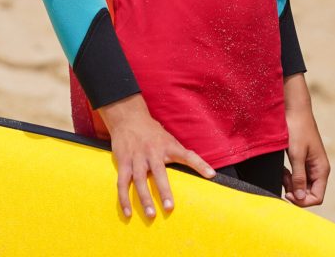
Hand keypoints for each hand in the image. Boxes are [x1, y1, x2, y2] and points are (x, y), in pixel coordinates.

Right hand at [98, 94, 214, 217]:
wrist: (128, 119)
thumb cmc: (153, 133)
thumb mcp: (169, 139)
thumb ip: (179, 154)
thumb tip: (199, 169)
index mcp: (168, 146)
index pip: (188, 155)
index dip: (200, 164)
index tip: (211, 175)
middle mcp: (153, 152)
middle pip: (159, 172)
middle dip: (164, 190)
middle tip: (169, 207)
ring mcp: (137, 157)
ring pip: (139, 180)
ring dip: (144, 198)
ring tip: (151, 215)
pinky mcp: (123, 162)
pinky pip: (122, 183)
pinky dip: (124, 199)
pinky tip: (128, 212)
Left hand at [282, 73, 328, 205]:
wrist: (295, 110)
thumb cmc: (298, 129)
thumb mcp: (296, 154)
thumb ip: (299, 177)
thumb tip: (301, 198)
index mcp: (321, 169)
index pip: (317, 197)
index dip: (302, 201)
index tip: (287, 194)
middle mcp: (318, 169)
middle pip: (309, 194)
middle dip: (295, 193)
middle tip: (283, 182)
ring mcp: (311, 166)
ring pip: (302, 186)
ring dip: (291, 185)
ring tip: (283, 174)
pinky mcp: (303, 161)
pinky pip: (298, 177)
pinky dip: (289, 177)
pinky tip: (283, 170)